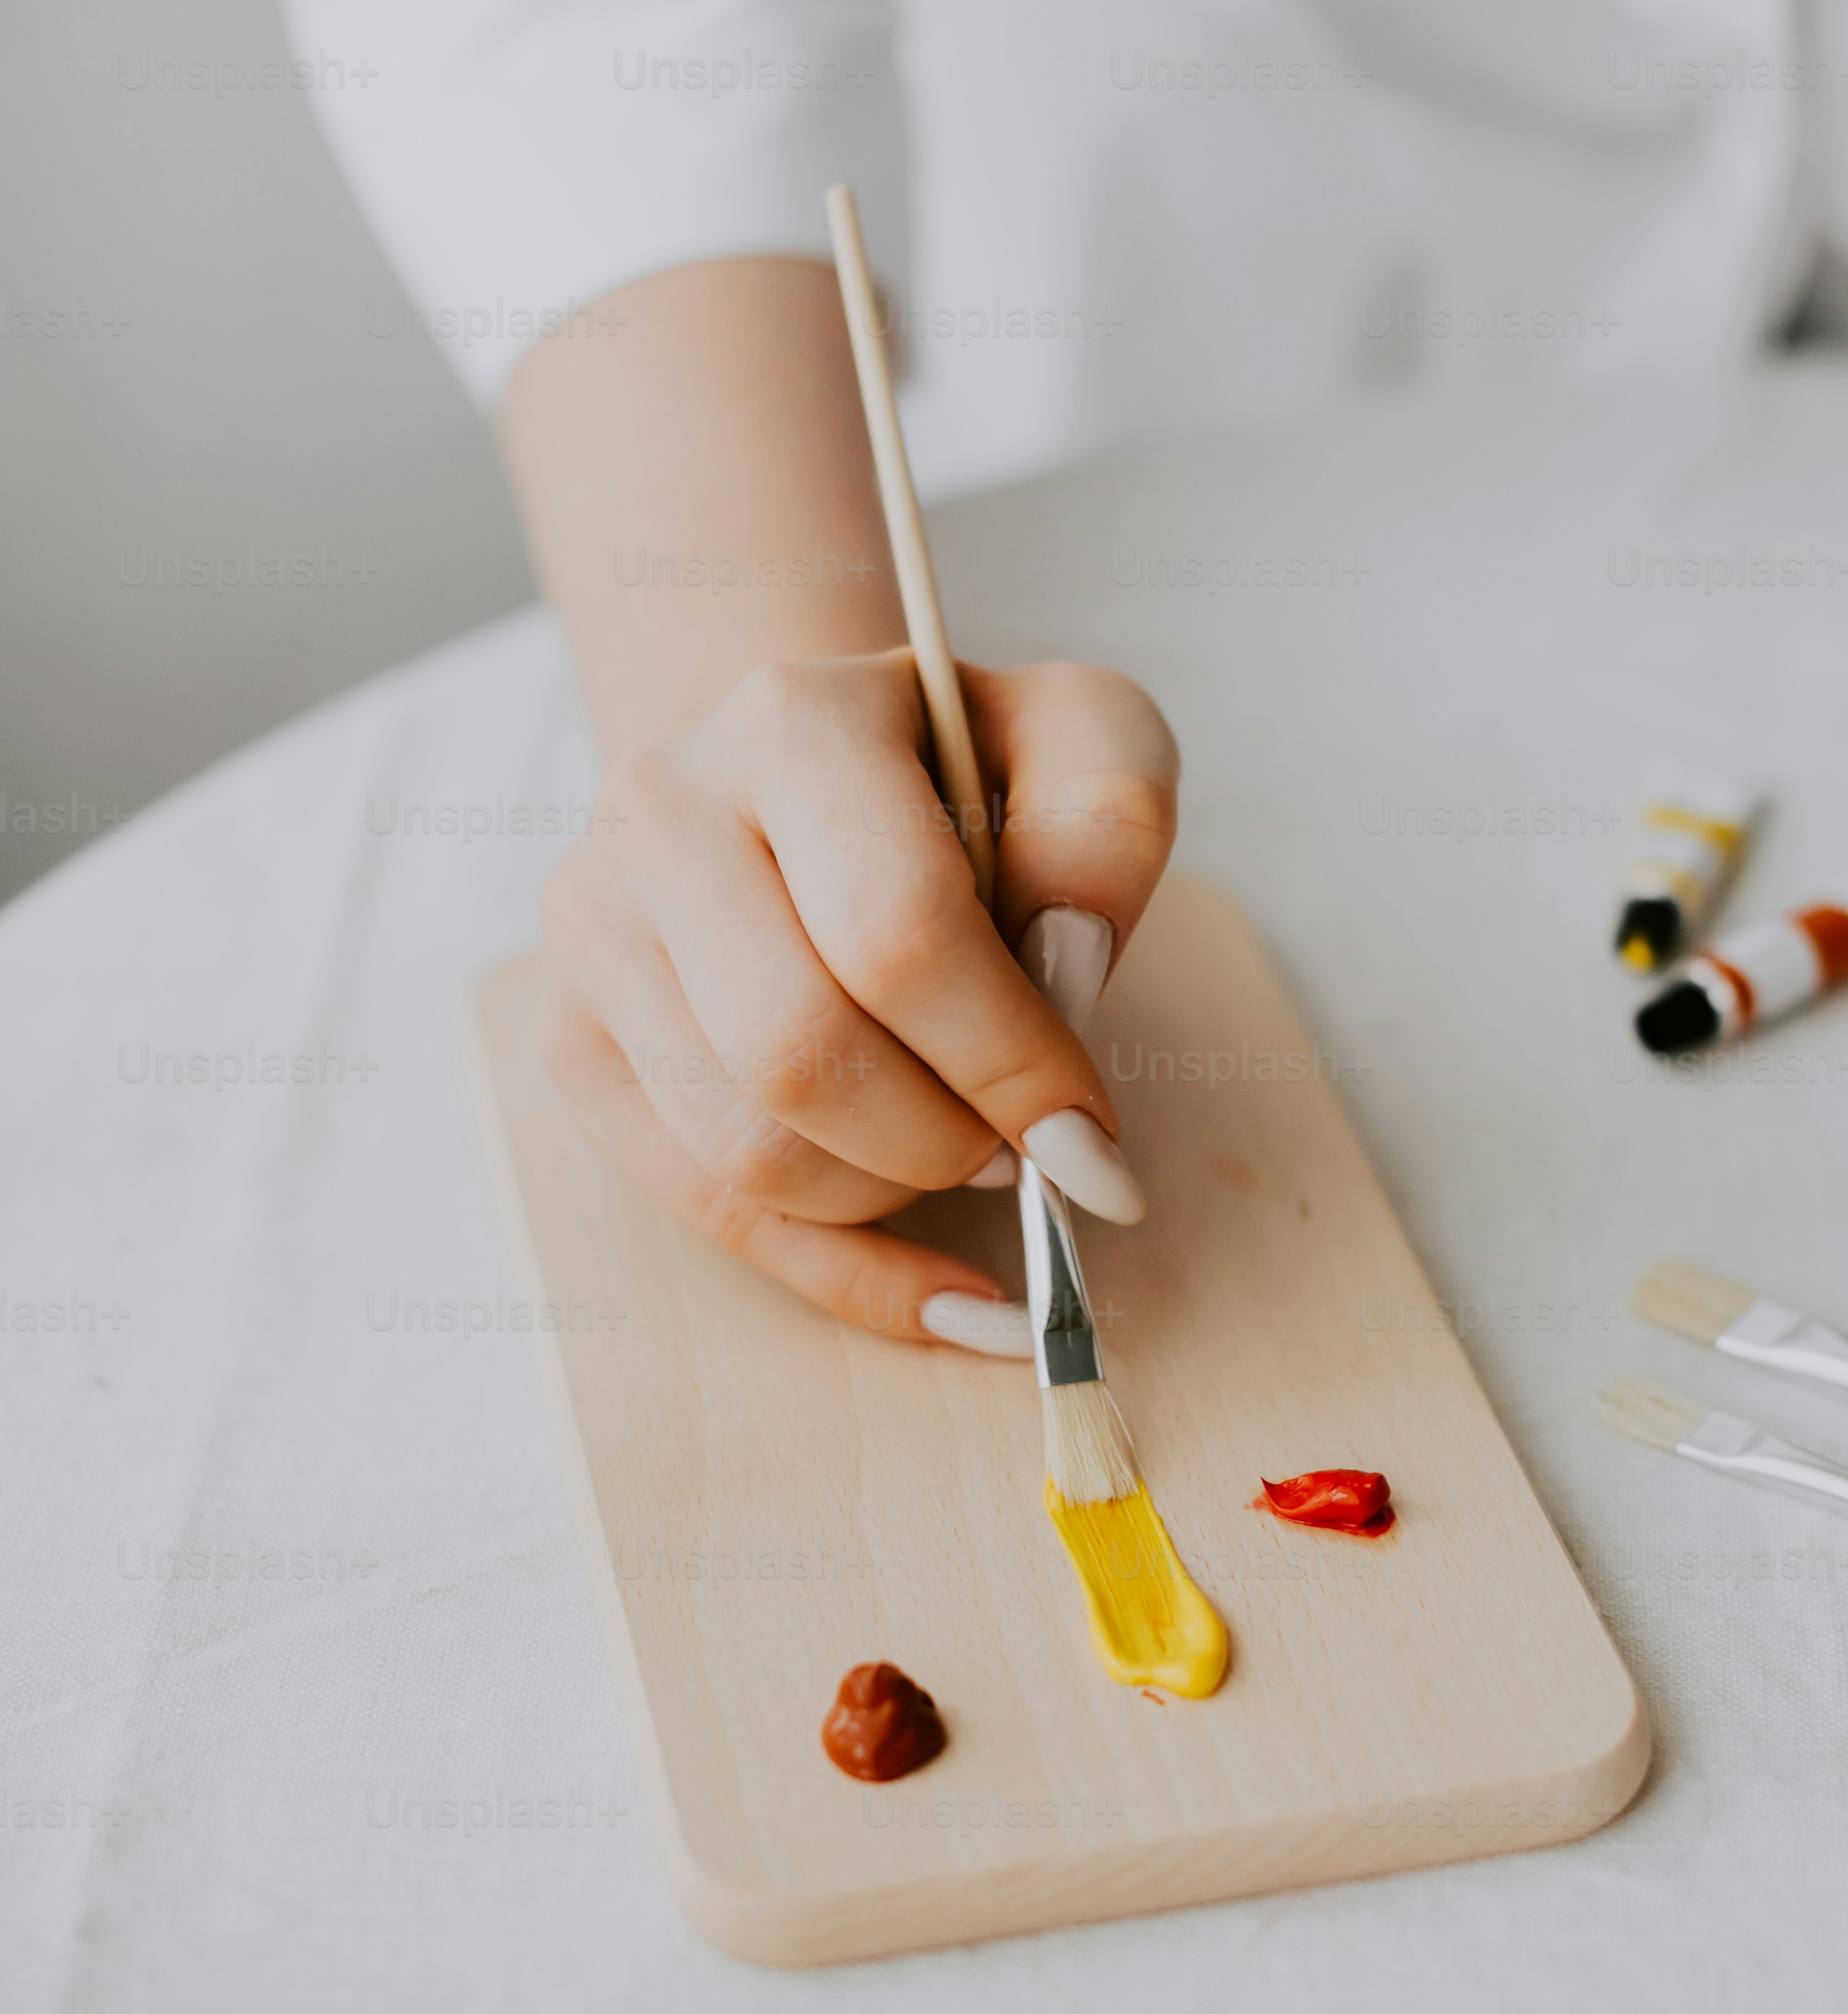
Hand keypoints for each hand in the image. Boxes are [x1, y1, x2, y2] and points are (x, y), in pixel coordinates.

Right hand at [539, 650, 1176, 1343]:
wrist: (806, 772)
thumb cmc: (961, 772)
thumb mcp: (1079, 742)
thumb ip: (1108, 823)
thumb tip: (1065, 967)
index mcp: (792, 723)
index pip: (898, 936)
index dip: (1011, 1064)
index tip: (1095, 1142)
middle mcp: (660, 814)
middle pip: (801, 1055)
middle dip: (945, 1140)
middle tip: (1024, 1147)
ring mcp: (594, 931)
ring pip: (746, 1149)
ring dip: (892, 1194)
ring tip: (961, 1151)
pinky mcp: (574, 1039)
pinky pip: (706, 1207)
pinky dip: (842, 1272)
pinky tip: (942, 1291)